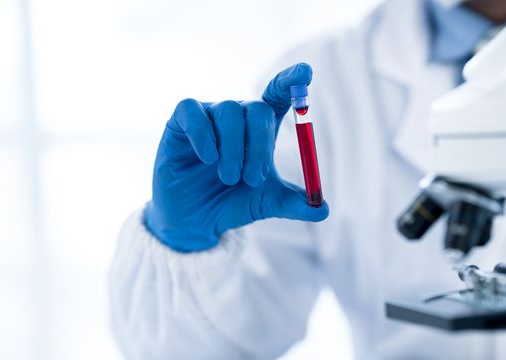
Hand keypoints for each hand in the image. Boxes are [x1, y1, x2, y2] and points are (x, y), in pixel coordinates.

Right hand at [144, 63, 328, 251]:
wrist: (195, 219)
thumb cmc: (233, 203)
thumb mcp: (267, 203)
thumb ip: (295, 203)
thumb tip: (324, 210)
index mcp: (262, 127)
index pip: (279, 93)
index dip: (291, 81)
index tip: (306, 72)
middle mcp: (238, 116)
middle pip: (257, 109)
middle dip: (259, 144)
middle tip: (253, 179)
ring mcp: (209, 115)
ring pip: (228, 112)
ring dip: (233, 149)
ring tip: (230, 179)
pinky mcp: (180, 121)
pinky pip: (193, 113)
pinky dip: (203, 135)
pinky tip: (208, 159)